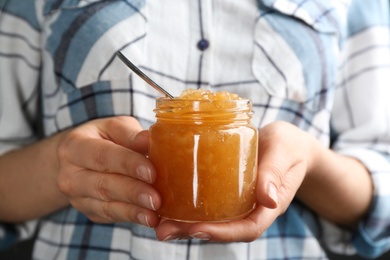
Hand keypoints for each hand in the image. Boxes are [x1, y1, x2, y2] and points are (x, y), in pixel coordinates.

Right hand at [56, 116, 160, 226]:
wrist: (80, 159)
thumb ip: (132, 135)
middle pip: (103, 185)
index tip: (151, 172)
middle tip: (157, 199)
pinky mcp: (89, 212)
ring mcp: (77, 197)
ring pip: (107, 206)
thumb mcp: (115, 128)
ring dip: (133, 211)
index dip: (128, 164)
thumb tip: (150, 139)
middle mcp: (70, 174)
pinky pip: (111, 217)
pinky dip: (132, 218)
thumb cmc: (105, 138)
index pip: (103, 156)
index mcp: (75, 146)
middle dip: (133, 192)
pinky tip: (150, 219)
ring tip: (155, 214)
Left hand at [154, 121, 317, 240]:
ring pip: (210, 218)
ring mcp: (237, 201)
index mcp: (267, 205)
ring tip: (157, 221)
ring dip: (183, 222)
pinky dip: (186, 203)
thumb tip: (267, 199)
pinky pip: (207, 202)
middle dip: (191, 232)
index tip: (196, 229)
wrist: (288, 144)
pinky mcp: (227, 190)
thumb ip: (275, 172)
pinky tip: (165, 197)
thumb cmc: (289, 147)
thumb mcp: (283, 153)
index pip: (246, 229)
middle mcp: (249, 208)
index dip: (221, 233)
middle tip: (163, 230)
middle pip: (221, 228)